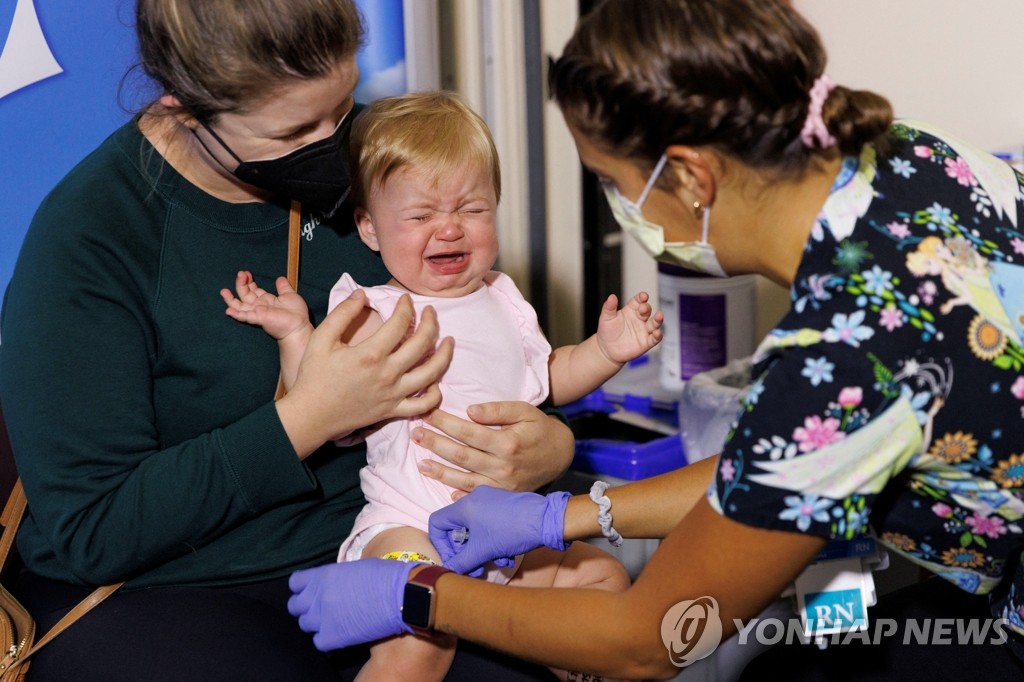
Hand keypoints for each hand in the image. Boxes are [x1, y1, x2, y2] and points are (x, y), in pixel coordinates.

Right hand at [220, 271, 310, 339]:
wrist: (300, 327)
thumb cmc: (296, 314)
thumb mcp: (290, 295)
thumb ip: (283, 287)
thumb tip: (279, 278)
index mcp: (265, 300)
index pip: (252, 290)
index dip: (248, 281)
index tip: (246, 273)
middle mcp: (259, 306)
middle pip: (244, 295)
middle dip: (240, 284)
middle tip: (240, 274)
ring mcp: (257, 313)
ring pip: (240, 307)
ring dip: (231, 300)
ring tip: (223, 291)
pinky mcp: (259, 319)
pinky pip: (246, 317)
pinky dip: (237, 314)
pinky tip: (228, 310)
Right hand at [276, 291, 453, 454]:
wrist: (311, 415)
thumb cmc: (313, 376)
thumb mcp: (321, 339)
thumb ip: (342, 313)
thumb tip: (362, 294)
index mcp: (371, 354)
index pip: (400, 323)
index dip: (407, 307)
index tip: (406, 299)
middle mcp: (388, 374)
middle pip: (422, 344)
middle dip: (431, 323)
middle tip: (431, 312)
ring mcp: (394, 394)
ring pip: (431, 374)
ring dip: (444, 355)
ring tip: (449, 341)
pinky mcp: (393, 411)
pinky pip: (423, 405)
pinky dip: (435, 394)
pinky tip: (436, 381)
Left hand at [288, 559, 414, 650]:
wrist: (401, 595)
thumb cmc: (384, 576)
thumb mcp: (354, 568)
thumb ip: (336, 577)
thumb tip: (332, 585)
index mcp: (322, 576)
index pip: (295, 583)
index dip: (303, 587)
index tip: (311, 590)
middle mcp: (317, 597)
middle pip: (295, 606)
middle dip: (305, 606)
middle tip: (320, 607)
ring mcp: (322, 618)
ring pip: (304, 624)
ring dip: (316, 622)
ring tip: (332, 620)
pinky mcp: (332, 637)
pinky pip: (317, 641)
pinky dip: (325, 639)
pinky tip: (338, 633)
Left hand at [414, 401, 573, 494]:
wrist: (560, 455)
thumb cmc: (539, 429)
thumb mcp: (524, 411)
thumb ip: (498, 410)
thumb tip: (470, 410)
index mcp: (507, 443)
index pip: (468, 432)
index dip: (445, 423)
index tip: (428, 413)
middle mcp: (503, 466)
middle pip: (461, 455)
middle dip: (435, 444)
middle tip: (415, 434)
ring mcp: (502, 485)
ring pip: (464, 479)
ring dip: (439, 472)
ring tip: (420, 464)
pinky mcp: (503, 496)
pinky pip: (477, 497)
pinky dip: (460, 497)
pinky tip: (444, 491)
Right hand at [429, 485, 569, 575]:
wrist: (547, 520)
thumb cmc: (513, 530)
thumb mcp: (483, 550)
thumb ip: (462, 562)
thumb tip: (448, 571)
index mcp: (464, 506)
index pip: (437, 523)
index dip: (440, 545)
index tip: (453, 560)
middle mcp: (475, 499)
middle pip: (457, 529)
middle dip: (465, 553)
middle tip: (474, 569)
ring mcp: (491, 501)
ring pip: (476, 531)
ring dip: (482, 551)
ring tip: (496, 563)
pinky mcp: (504, 506)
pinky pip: (490, 526)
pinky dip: (494, 543)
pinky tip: (508, 556)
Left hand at [595, 292, 662, 363]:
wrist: (606, 350)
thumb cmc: (607, 332)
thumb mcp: (606, 318)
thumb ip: (609, 307)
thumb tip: (611, 296)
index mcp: (630, 310)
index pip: (638, 301)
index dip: (642, 297)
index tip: (643, 296)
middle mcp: (639, 319)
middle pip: (647, 310)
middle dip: (646, 308)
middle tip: (643, 308)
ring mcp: (643, 330)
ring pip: (654, 323)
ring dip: (658, 319)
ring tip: (659, 315)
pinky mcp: (646, 342)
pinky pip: (654, 338)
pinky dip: (657, 335)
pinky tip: (657, 333)